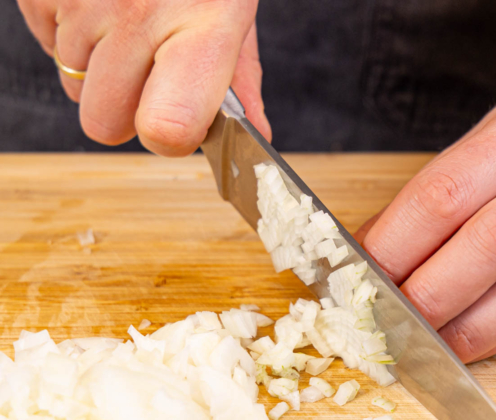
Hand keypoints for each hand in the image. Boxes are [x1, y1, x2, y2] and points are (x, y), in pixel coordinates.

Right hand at [16, 0, 270, 154]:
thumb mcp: (235, 13)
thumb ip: (242, 81)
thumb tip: (258, 139)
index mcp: (201, 29)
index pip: (165, 128)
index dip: (166, 137)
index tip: (175, 124)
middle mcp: (137, 14)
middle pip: (103, 124)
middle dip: (125, 110)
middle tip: (149, 71)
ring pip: (72, 86)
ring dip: (98, 68)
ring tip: (129, 22)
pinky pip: (45, 43)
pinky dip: (69, 34)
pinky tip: (100, 5)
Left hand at [357, 68, 495, 362]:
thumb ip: (442, 193)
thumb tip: (373, 253)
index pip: (448, 192)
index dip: (396, 243)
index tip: (359, 276)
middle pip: (493, 243)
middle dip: (429, 293)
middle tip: (386, 321)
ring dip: (467, 328)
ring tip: (423, 345)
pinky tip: (469, 345)